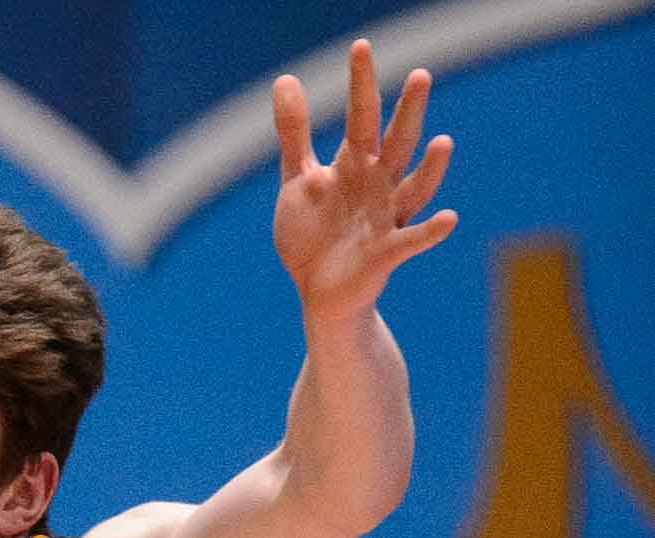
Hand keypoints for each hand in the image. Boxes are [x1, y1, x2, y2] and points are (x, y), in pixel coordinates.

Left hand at [272, 40, 455, 323]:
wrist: (319, 292)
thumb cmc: (314, 234)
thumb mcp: (298, 180)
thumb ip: (295, 133)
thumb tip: (286, 79)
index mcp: (355, 165)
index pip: (361, 116)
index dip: (361, 84)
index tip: (361, 46)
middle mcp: (378, 185)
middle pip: (395, 143)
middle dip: (407, 113)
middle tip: (420, 75)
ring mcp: (387, 218)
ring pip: (414, 187)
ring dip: (430, 168)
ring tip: (442, 141)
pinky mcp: (388, 253)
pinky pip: (414, 240)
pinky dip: (431, 230)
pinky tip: (448, 218)